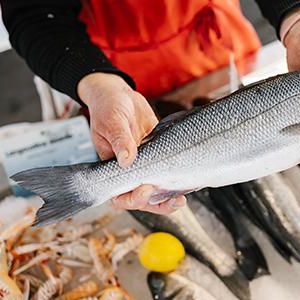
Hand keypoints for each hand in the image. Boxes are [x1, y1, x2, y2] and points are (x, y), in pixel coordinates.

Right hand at [78, 73, 185, 213]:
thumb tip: (127, 160)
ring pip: (158, 188)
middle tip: (175, 200)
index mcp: (112, 168)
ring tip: (183, 198)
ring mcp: (146, 163)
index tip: (145, 188)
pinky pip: (169, 170)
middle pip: (143, 198)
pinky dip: (178, 177)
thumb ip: (119, 140)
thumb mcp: (111, 121)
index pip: (120, 195)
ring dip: (170, 196)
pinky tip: (191, 178)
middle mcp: (130, 170)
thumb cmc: (108, 108)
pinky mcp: (160, 153)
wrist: (119, 95)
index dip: (133, 198)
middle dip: (158, 204)